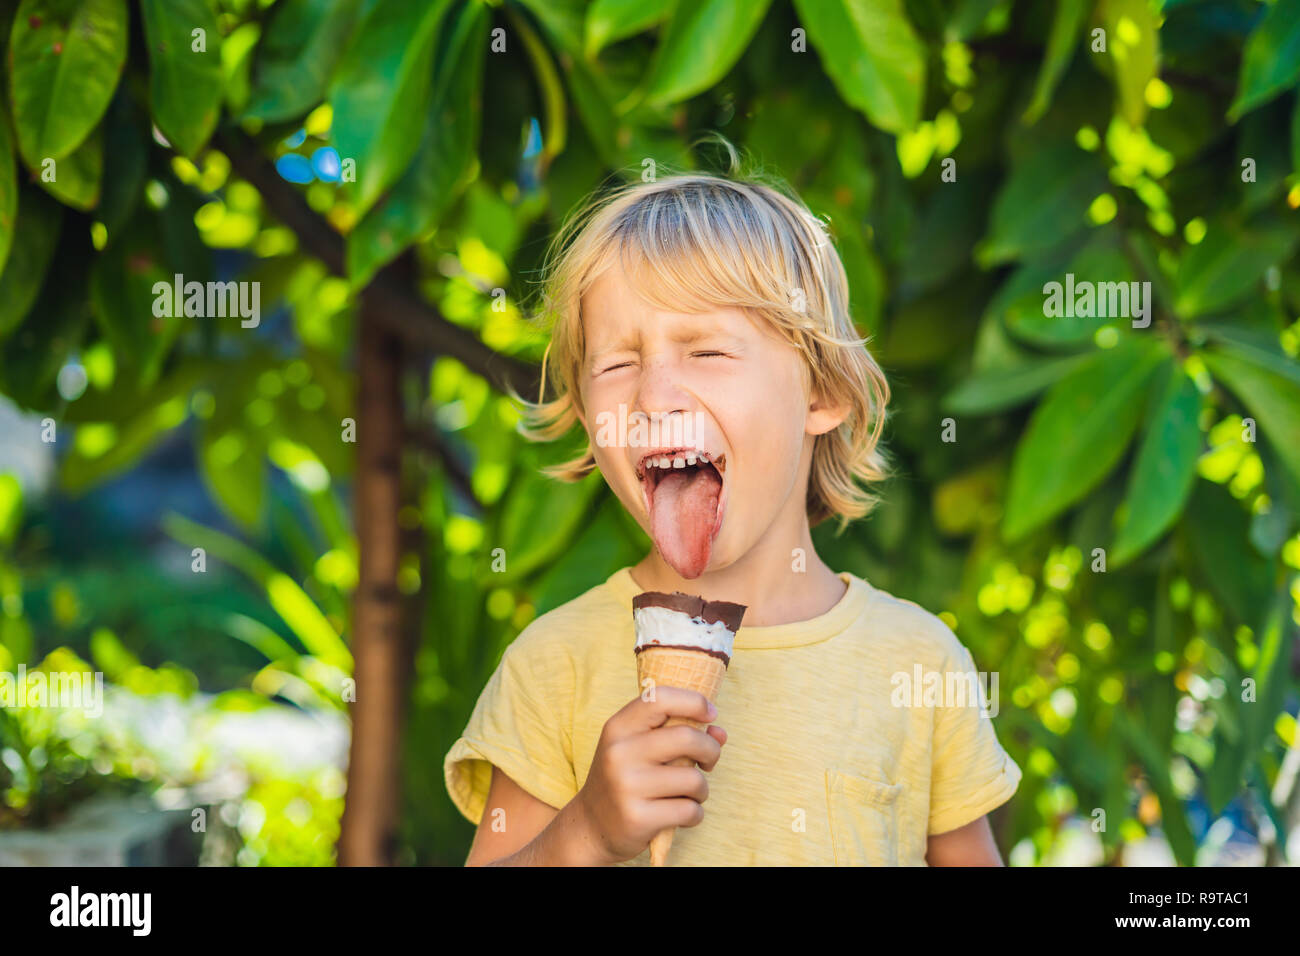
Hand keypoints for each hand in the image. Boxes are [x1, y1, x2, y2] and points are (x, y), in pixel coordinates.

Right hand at [573, 687, 726, 863]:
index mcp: (618, 727)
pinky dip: (695, 814)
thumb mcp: (637, 748)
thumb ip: (677, 733)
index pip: (661, 698)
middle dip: (711, 750)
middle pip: (687, 737)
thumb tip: (720, 733)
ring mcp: (626, 786)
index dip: (694, 702)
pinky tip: (682, 815)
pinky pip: (689, 811)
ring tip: (689, 794)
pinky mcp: (637, 817)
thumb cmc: (625, 779)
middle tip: (709, 761)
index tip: (711, 714)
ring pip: (693, 779)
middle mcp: (619, 752)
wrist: (590, 827)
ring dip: (702, 789)